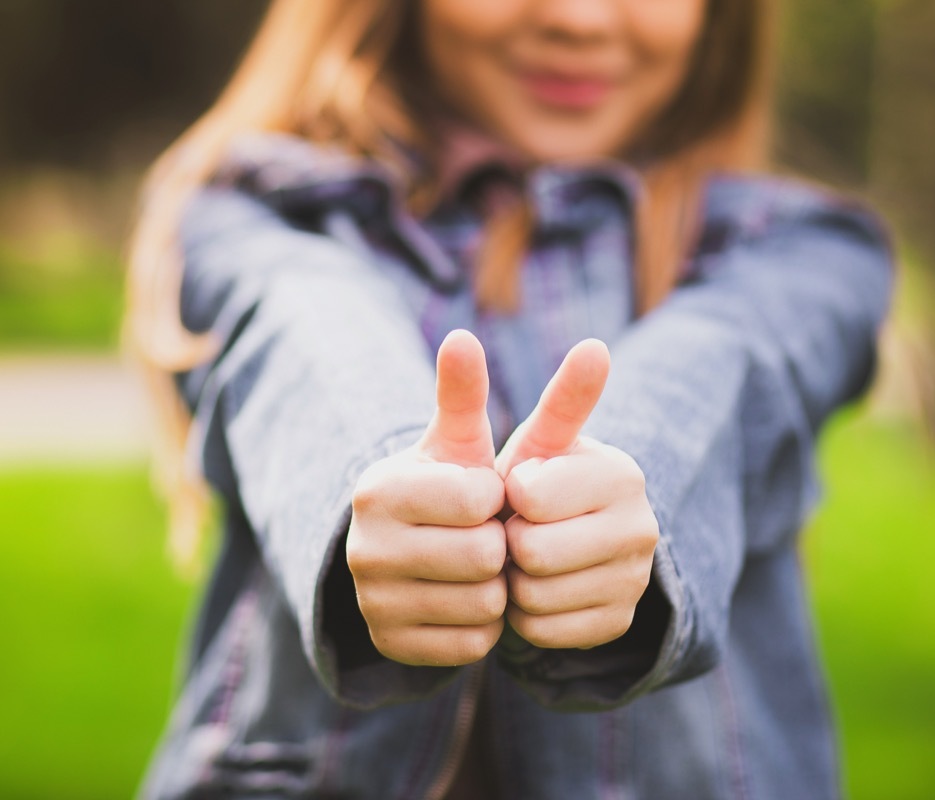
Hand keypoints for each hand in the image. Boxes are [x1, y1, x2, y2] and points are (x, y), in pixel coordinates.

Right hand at [346, 330, 506, 666]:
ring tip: (478, 565)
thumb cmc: (447, 484)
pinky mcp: (391, 645)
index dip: (498, 498)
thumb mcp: (458, 440)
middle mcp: (364, 548)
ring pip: (482, 605)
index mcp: (380, 490)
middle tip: (485, 534)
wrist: (407, 550)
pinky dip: (483, 625)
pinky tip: (467, 598)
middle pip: (484, 558)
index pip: (482, 500)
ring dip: (496, 587)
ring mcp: (372, 603)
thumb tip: (462, 336)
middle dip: (500, 545)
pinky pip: (472, 644)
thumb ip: (463, 391)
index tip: (483, 494)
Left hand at [496, 339, 659, 649]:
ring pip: (535, 597)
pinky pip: (544, 632)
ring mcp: (635, 581)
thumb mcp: (541, 438)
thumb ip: (560, 396)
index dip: (509, 494)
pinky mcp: (619, 624)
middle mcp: (642, 527)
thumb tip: (597, 346)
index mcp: (621, 473)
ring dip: (513, 581)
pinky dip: (526, 616)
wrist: (563, 539)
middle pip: (531, 551)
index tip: (521, 487)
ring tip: (525, 557)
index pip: (528, 495)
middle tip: (518, 528)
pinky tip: (536, 589)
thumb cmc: (542, 479)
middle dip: (507, 541)